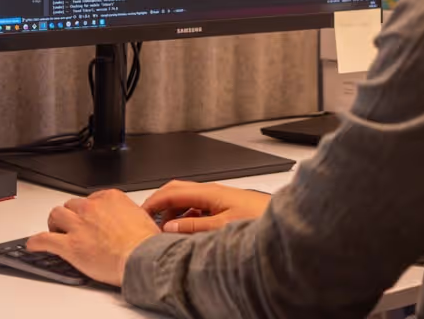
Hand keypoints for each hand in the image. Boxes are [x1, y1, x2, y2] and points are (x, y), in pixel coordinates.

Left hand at [27, 189, 160, 286]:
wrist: (142, 258)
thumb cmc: (146, 243)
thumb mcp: (142, 218)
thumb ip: (129, 215)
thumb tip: (129, 220)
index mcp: (110, 198)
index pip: (91, 198)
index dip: (88, 209)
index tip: (88, 216)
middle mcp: (91, 207)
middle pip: (72, 204)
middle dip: (71, 214)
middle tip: (72, 225)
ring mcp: (79, 225)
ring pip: (56, 215)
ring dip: (54, 223)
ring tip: (55, 230)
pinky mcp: (70, 245)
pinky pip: (45, 239)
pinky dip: (36, 242)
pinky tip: (33, 245)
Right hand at [141, 180, 270, 233]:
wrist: (284, 222)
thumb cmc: (259, 219)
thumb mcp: (222, 227)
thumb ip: (194, 227)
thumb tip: (170, 226)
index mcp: (210, 192)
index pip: (172, 191)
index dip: (153, 201)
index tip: (140, 211)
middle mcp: (213, 192)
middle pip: (178, 191)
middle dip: (160, 203)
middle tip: (147, 218)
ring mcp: (219, 199)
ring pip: (187, 201)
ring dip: (174, 213)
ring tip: (165, 230)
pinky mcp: (225, 208)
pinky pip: (198, 209)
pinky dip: (187, 218)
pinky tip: (187, 231)